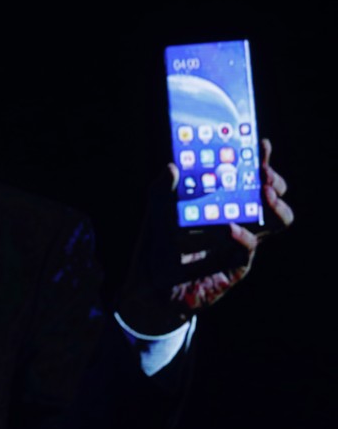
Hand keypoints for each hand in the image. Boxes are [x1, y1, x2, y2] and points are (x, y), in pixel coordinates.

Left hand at [117, 137, 293, 332]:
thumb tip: (171, 166)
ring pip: (277, 221)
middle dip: (273, 180)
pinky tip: (230, 227)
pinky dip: (241, 235)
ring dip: (273, 205)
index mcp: (226, 202)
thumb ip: (162, 189)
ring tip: (263, 192)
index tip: (260, 144)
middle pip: (273, 195)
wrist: (152, 283)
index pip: (251, 177)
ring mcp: (242, 242)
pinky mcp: (236, 264)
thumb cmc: (158, 244)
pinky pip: (248, 248)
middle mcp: (240, 219)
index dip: (260, 160)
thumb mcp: (157, 211)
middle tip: (262, 172)